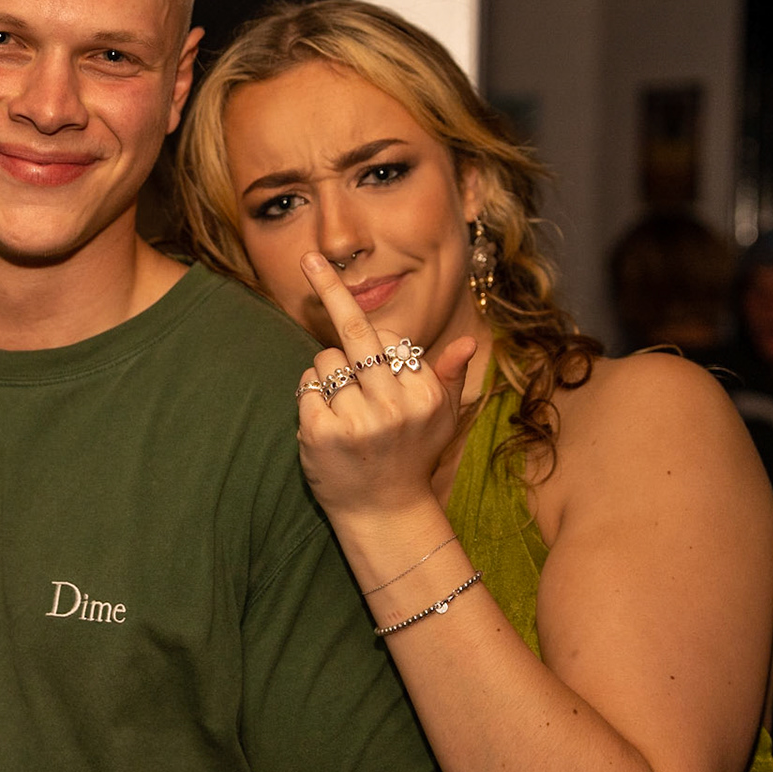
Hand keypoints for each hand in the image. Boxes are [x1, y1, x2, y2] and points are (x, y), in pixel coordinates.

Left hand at [295, 252, 476, 522]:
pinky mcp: (321, 434)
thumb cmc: (411, 457)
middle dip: (330, 290)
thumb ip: (449, 378)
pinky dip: (309, 394)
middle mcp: (394, 405)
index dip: (376, 338)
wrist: (383, 514)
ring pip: (326, 360)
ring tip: (344, 406)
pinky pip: (305, 386)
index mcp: (425, 394)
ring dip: (327, 372)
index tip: (340, 290)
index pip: (389, 338)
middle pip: (356, 333)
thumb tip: (466, 343)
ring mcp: (356, 421)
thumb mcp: (441, 419)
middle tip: (309, 257)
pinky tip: (324, 418)